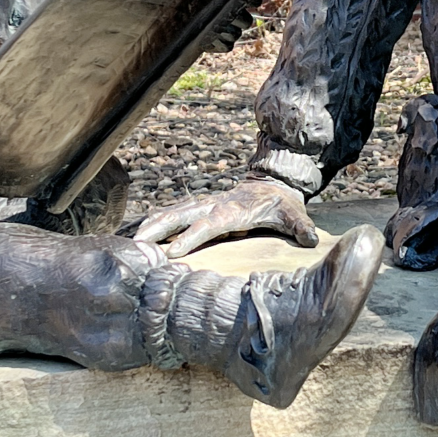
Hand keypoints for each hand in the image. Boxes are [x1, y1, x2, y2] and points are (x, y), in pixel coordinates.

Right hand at [134, 175, 318, 259]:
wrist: (272, 185)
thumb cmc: (280, 204)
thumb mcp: (293, 213)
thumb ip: (300, 225)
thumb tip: (310, 239)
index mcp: (232, 210)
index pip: (208, 224)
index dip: (191, 237)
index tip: (173, 252)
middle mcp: (211, 206)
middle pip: (179, 216)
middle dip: (157, 229)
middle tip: (137, 246)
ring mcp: (202, 206)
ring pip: (170, 214)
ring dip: (149, 227)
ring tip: (127, 243)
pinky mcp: (197, 210)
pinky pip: (170, 217)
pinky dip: (152, 225)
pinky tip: (135, 238)